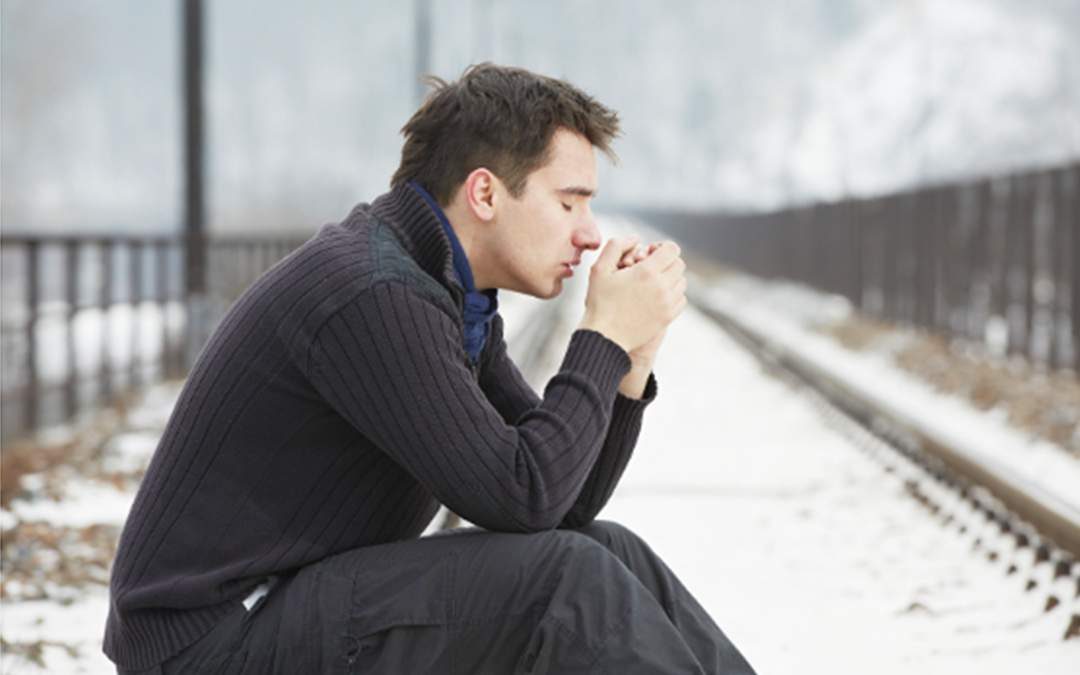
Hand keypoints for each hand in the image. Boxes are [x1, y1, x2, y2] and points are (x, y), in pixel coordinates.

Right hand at [578, 236, 686, 353]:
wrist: (605, 336)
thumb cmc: (599, 302)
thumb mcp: (599, 268)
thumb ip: (616, 246)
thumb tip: (636, 238)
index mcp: (646, 272)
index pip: (672, 249)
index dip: (662, 247)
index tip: (649, 254)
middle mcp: (661, 286)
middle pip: (679, 264)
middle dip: (666, 262)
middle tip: (650, 268)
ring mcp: (667, 303)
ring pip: (682, 282)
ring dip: (670, 278)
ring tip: (653, 283)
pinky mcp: (668, 317)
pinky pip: (681, 299)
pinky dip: (673, 295)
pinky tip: (657, 296)